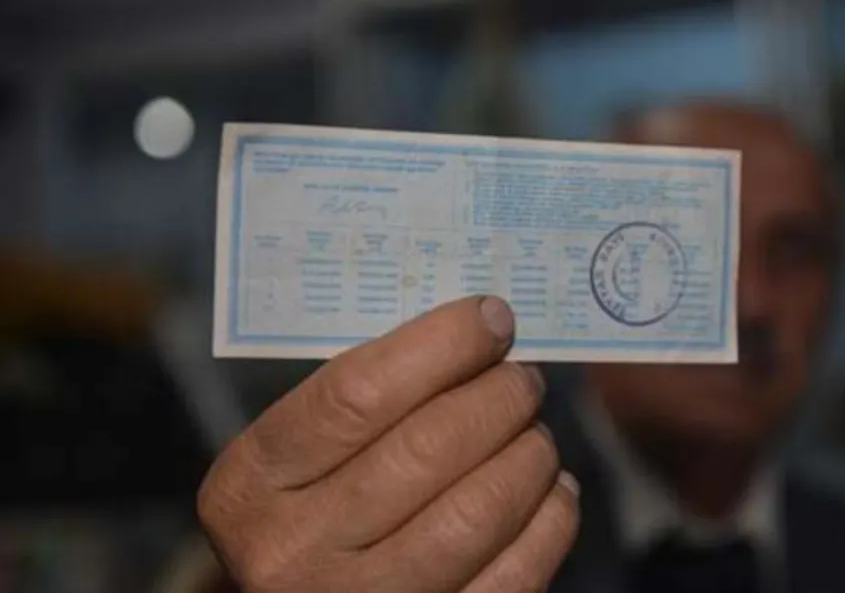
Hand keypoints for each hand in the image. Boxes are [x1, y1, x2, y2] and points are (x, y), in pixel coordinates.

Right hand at [198, 296, 579, 592]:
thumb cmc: (314, 512)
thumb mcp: (297, 459)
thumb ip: (363, 401)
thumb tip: (478, 331)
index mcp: (252, 483)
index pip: (357, 392)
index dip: (441, 345)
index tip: (491, 319)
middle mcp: (293, 551)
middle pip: (427, 447)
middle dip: (498, 397)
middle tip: (523, 379)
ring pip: (477, 511)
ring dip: (529, 455)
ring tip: (536, 434)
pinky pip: (514, 574)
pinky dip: (550, 521)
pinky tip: (552, 491)